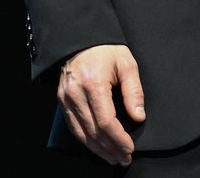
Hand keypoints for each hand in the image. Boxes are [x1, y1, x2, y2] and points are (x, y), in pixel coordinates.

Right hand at [57, 44, 145, 165]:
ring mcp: (65, 99)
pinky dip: (85, 140)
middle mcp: (75, 94)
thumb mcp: (127, 64)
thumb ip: (134, 91)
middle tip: (124, 158)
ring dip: (97, 149)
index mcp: (93, 84)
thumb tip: (139, 116)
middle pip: (93, 131)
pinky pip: (73, 126)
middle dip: (110, 148)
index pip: (106, 121)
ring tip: (112, 158)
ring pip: (81, 133)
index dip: (118, 138)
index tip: (130, 148)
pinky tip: (97, 147)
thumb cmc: (107, 50)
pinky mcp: (61, 101)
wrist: (81, 40)